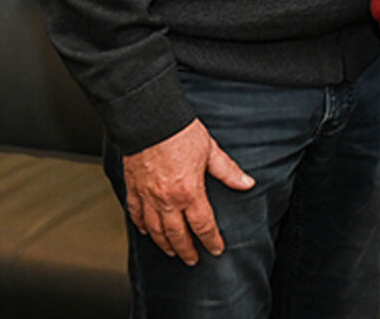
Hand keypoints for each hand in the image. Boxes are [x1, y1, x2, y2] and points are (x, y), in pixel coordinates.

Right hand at [122, 118, 254, 264]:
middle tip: (193, 259)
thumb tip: (246, 183)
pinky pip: (135, 215)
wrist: (149, 120)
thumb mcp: (211, 150)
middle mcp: (167, 200)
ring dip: (164, 244)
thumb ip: (228, 171)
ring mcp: (147, 196)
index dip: (211, 240)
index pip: (203, 225)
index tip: (216, 249)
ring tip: (172, 252)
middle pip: (177, 235)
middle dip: (187, 250)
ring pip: (155, 230)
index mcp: (189, 191)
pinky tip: (146, 232)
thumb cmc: (179, 132)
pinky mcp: (133, 189)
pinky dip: (141, 227)